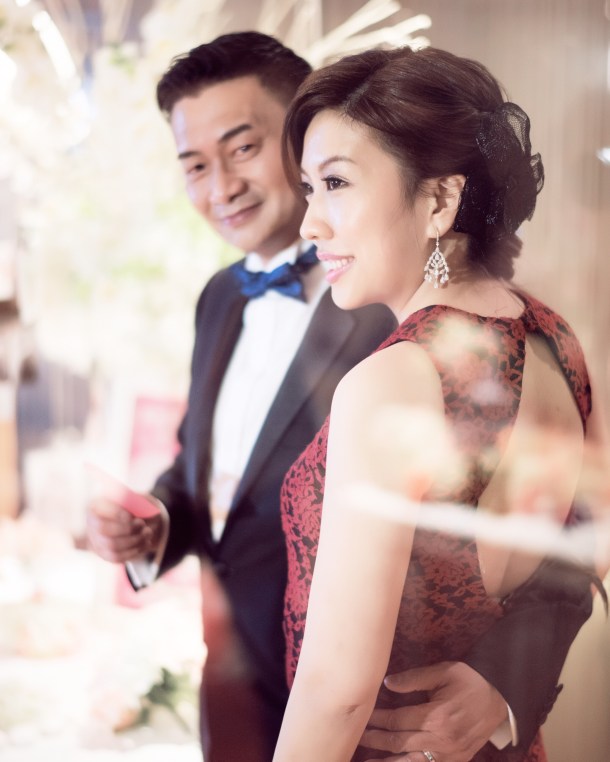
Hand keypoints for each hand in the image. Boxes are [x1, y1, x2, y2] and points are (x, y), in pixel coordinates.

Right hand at [86, 497, 162, 562]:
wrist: (135, 523)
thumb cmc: (134, 507)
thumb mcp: (136, 499)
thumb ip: (135, 502)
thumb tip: (138, 511)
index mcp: (95, 507)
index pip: (99, 510)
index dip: (116, 514)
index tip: (131, 516)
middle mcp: (92, 525)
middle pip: (103, 530)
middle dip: (126, 528)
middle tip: (142, 524)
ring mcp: (97, 542)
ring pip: (112, 546)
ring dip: (134, 540)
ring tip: (148, 532)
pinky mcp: (106, 555)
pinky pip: (118, 557)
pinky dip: (135, 551)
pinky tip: (146, 543)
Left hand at [360, 661, 508, 761]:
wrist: (500, 697)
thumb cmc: (469, 680)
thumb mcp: (442, 672)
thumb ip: (413, 678)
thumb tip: (387, 683)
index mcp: (437, 716)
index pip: (398, 720)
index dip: (378, 719)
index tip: (363, 716)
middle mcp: (442, 740)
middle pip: (400, 743)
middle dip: (376, 740)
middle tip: (357, 737)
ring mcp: (450, 755)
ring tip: (368, 760)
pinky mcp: (456, 761)